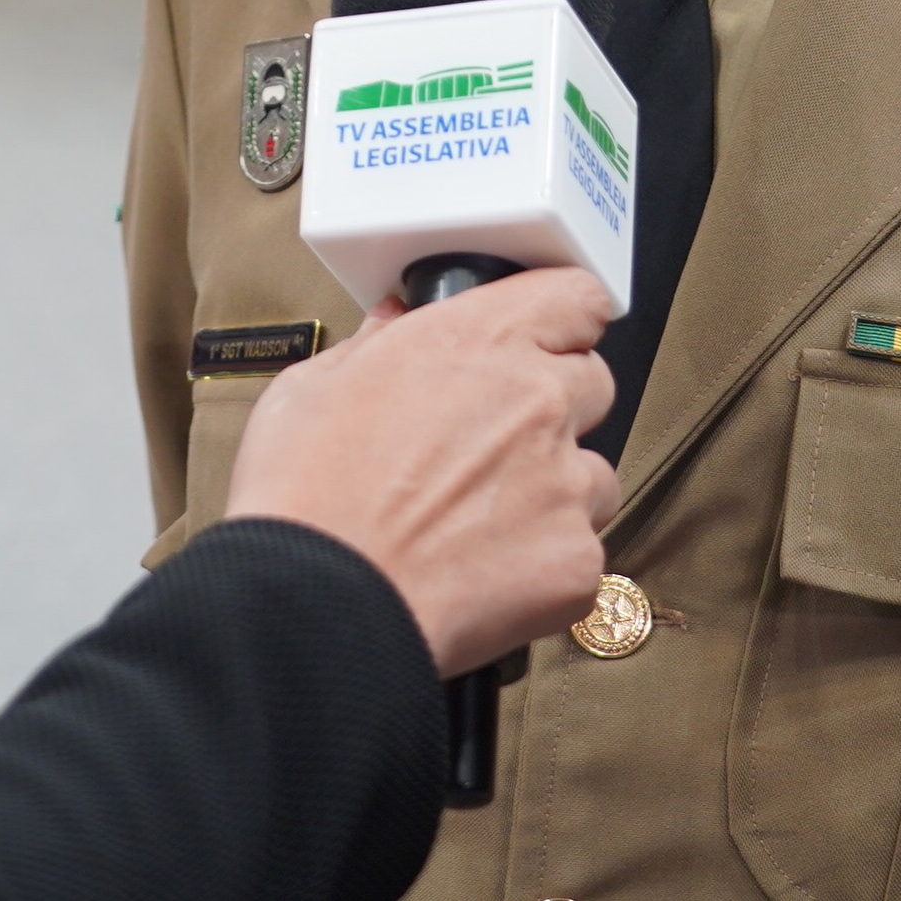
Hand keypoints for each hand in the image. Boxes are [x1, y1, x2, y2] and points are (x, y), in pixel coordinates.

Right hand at [224, 269, 618, 674]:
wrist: (317, 603)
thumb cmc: (306, 495)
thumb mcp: (317, 384)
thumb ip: (375, 344)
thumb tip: (393, 325)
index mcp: (482, 339)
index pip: (577, 297)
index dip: (561, 319)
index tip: (547, 336)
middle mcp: (539, 400)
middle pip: (593, 383)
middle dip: (555, 406)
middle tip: (494, 443)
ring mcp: (566, 483)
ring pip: (593, 475)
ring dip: (555, 490)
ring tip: (482, 521)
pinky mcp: (576, 560)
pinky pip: (582, 552)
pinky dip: (545, 563)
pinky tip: (485, 572)